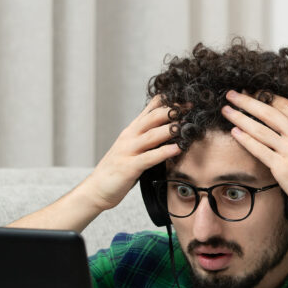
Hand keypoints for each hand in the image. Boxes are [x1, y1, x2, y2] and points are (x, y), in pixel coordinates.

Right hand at [83, 95, 181, 210]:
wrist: (96, 189)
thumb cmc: (117, 169)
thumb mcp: (132, 146)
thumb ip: (146, 136)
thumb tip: (167, 128)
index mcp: (131, 131)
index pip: (150, 110)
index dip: (168, 102)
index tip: (186, 98)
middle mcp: (129, 137)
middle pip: (152, 118)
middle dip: (172, 111)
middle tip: (191, 107)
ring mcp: (128, 151)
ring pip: (152, 135)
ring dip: (170, 129)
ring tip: (187, 125)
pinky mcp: (129, 167)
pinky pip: (149, 157)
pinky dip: (164, 152)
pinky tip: (177, 149)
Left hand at [221, 90, 287, 219]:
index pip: (285, 105)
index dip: (267, 96)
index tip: (254, 92)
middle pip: (268, 113)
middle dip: (248, 101)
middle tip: (232, 94)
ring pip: (260, 130)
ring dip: (240, 118)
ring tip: (226, 111)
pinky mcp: (281, 168)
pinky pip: (259, 150)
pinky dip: (245, 140)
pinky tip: (234, 132)